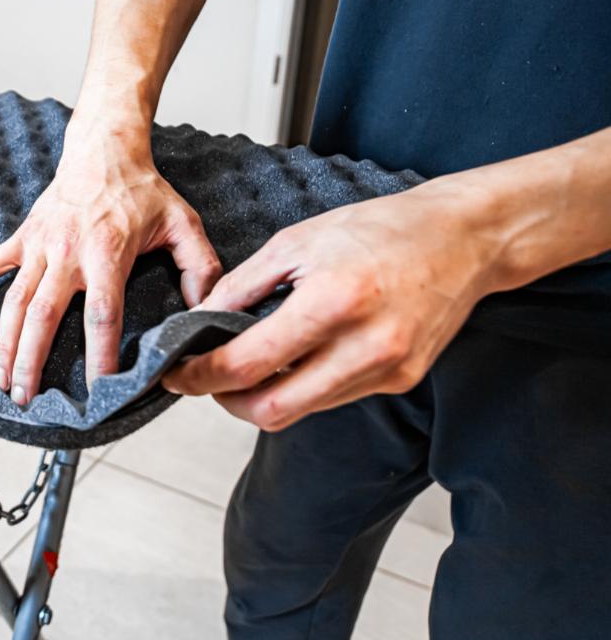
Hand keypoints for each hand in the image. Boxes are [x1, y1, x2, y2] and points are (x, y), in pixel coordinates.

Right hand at [0, 129, 221, 404]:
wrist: (103, 150)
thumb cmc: (142, 191)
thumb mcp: (183, 224)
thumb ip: (201, 267)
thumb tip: (207, 310)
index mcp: (107, 252)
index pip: (102, 313)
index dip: (99, 354)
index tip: (98, 389)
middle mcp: (67, 252)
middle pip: (44, 315)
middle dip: (31, 360)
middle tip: (27, 398)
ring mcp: (39, 246)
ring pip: (15, 301)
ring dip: (4, 343)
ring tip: (1, 380)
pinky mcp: (22, 237)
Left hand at [162, 181, 504, 429]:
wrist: (464, 239)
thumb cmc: (382, 229)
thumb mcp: (296, 241)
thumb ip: (241, 286)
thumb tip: (199, 320)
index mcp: (332, 302)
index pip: (247, 364)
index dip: (200, 376)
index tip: (176, 373)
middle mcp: (363, 347)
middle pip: (270, 410)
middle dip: (225, 401)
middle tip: (205, 378)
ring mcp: (386, 370)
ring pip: (300, 410)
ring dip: (263, 395)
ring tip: (247, 363)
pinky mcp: (400, 381)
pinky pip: (332, 399)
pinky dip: (301, 386)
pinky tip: (295, 358)